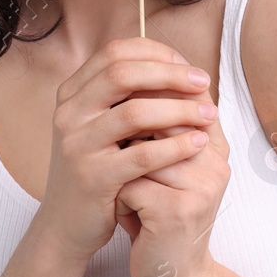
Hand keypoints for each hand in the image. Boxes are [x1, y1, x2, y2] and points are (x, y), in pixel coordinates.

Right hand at [34, 37, 217, 265]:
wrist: (67, 224)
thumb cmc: (95, 169)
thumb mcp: (100, 126)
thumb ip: (125, 97)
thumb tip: (177, 65)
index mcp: (72, 93)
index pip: (114, 53)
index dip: (155, 53)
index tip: (186, 65)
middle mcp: (69, 113)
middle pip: (123, 74)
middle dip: (170, 74)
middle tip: (203, 82)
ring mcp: (77, 145)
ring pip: (134, 112)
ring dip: (179, 110)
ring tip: (209, 116)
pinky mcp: (93, 177)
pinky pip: (142, 155)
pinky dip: (175, 146)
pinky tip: (198, 143)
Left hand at [116, 83, 230, 276]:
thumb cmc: (161, 214)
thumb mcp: (167, 168)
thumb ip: (160, 129)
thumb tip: (129, 78)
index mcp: (215, 146)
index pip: (184, 97)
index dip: (147, 97)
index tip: (120, 111)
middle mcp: (215, 162)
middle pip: (159, 119)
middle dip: (129, 136)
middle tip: (117, 157)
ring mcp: (200, 187)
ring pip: (140, 151)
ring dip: (121, 170)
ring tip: (123, 189)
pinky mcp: (177, 211)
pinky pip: (131, 184)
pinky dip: (119, 198)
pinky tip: (125, 214)